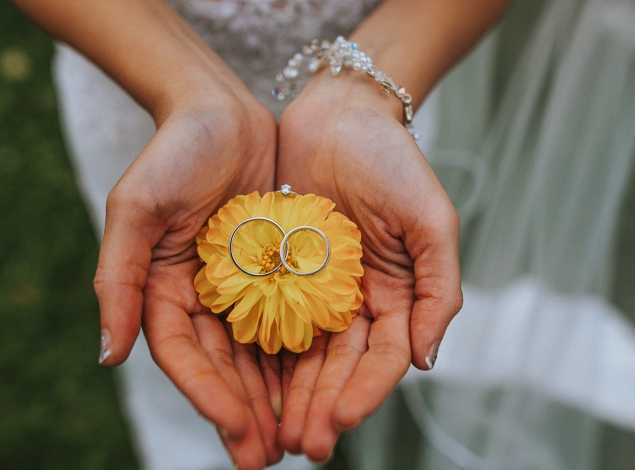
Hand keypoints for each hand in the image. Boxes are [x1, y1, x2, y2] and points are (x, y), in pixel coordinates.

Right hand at [94, 82, 282, 468]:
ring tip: (296, 441)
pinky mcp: (276, 270)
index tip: (236, 430)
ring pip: (258, 353)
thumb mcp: (135, 209)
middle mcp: (202, 296)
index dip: (207, 395)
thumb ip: (118, 280)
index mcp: (163, 290)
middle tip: (266, 458)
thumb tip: (107, 356)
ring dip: (274, 398)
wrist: (222, 112)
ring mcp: (241, 286)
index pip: (183, 356)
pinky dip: (300, 355)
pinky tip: (318, 387)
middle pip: (222, 366)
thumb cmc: (173, 154)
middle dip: (244, 413)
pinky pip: (290, 319)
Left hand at [275, 74, 462, 460]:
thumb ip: (439, 288)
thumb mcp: (432, 220)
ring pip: (299, 353)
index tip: (339, 422)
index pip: (381, 357)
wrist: (339, 114)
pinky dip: (257, 353)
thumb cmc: (393, 161)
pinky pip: (264, 317)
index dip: (364, 392)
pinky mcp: (275, 270)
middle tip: (298, 446)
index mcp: (394, 296)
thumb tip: (428, 360)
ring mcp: (312, 288)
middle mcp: (351, 301)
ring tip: (269, 434)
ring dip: (287, 395)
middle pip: (337, 366)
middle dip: (320, 407)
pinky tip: (243, 384)